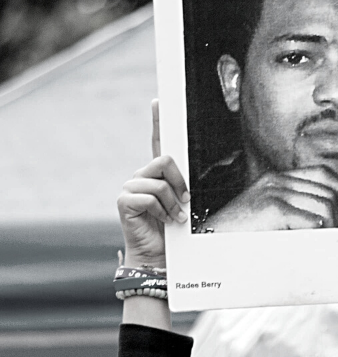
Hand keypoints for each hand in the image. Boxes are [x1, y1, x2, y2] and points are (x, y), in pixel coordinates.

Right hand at [117, 100, 187, 269]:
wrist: (160, 256)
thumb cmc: (174, 230)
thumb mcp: (184, 203)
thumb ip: (184, 185)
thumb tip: (193, 179)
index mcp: (157, 174)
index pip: (158, 143)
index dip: (158, 121)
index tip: (160, 101)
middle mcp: (141, 176)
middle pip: (166, 160)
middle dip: (181, 183)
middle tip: (184, 204)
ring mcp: (131, 187)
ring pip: (162, 181)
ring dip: (173, 203)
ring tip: (173, 217)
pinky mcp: (125, 200)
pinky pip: (151, 196)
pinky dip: (162, 211)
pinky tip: (161, 221)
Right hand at [201, 166, 337, 230]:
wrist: (206, 246)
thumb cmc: (237, 237)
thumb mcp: (267, 217)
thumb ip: (294, 210)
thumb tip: (331, 219)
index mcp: (276, 179)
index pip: (323, 174)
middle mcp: (276, 181)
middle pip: (329, 191)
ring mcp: (274, 192)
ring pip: (326, 206)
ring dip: (332, 228)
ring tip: (325, 242)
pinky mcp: (273, 208)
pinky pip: (314, 220)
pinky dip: (320, 234)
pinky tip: (313, 242)